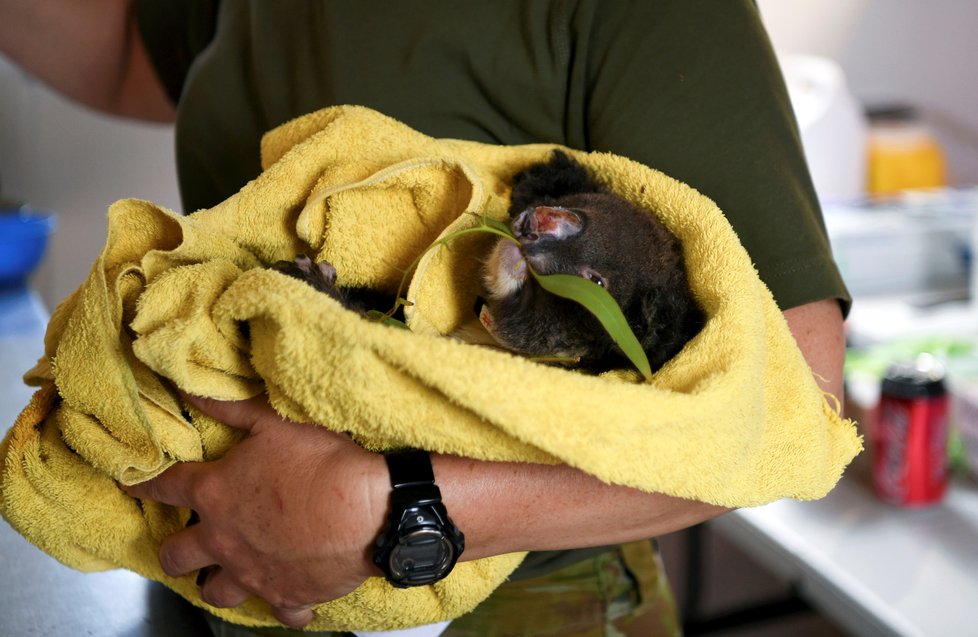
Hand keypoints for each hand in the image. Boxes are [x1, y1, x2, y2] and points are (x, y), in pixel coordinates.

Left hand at [124, 394, 387, 627]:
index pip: (167, 487)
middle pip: (177, 556)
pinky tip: (290, 594)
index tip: (134, 485)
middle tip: (185, 540)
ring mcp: (254, 573)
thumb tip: (189, 387)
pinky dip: (284, 606)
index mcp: (216, 495)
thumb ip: (229, 408)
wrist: (370, 509)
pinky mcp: (288, 595)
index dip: (146, 484)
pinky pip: (280, 614)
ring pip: (215, 593)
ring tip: (226, 571)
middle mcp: (225, 540)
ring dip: (217, 583)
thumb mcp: (274, 422)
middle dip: (175, 549)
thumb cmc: (322, 462)